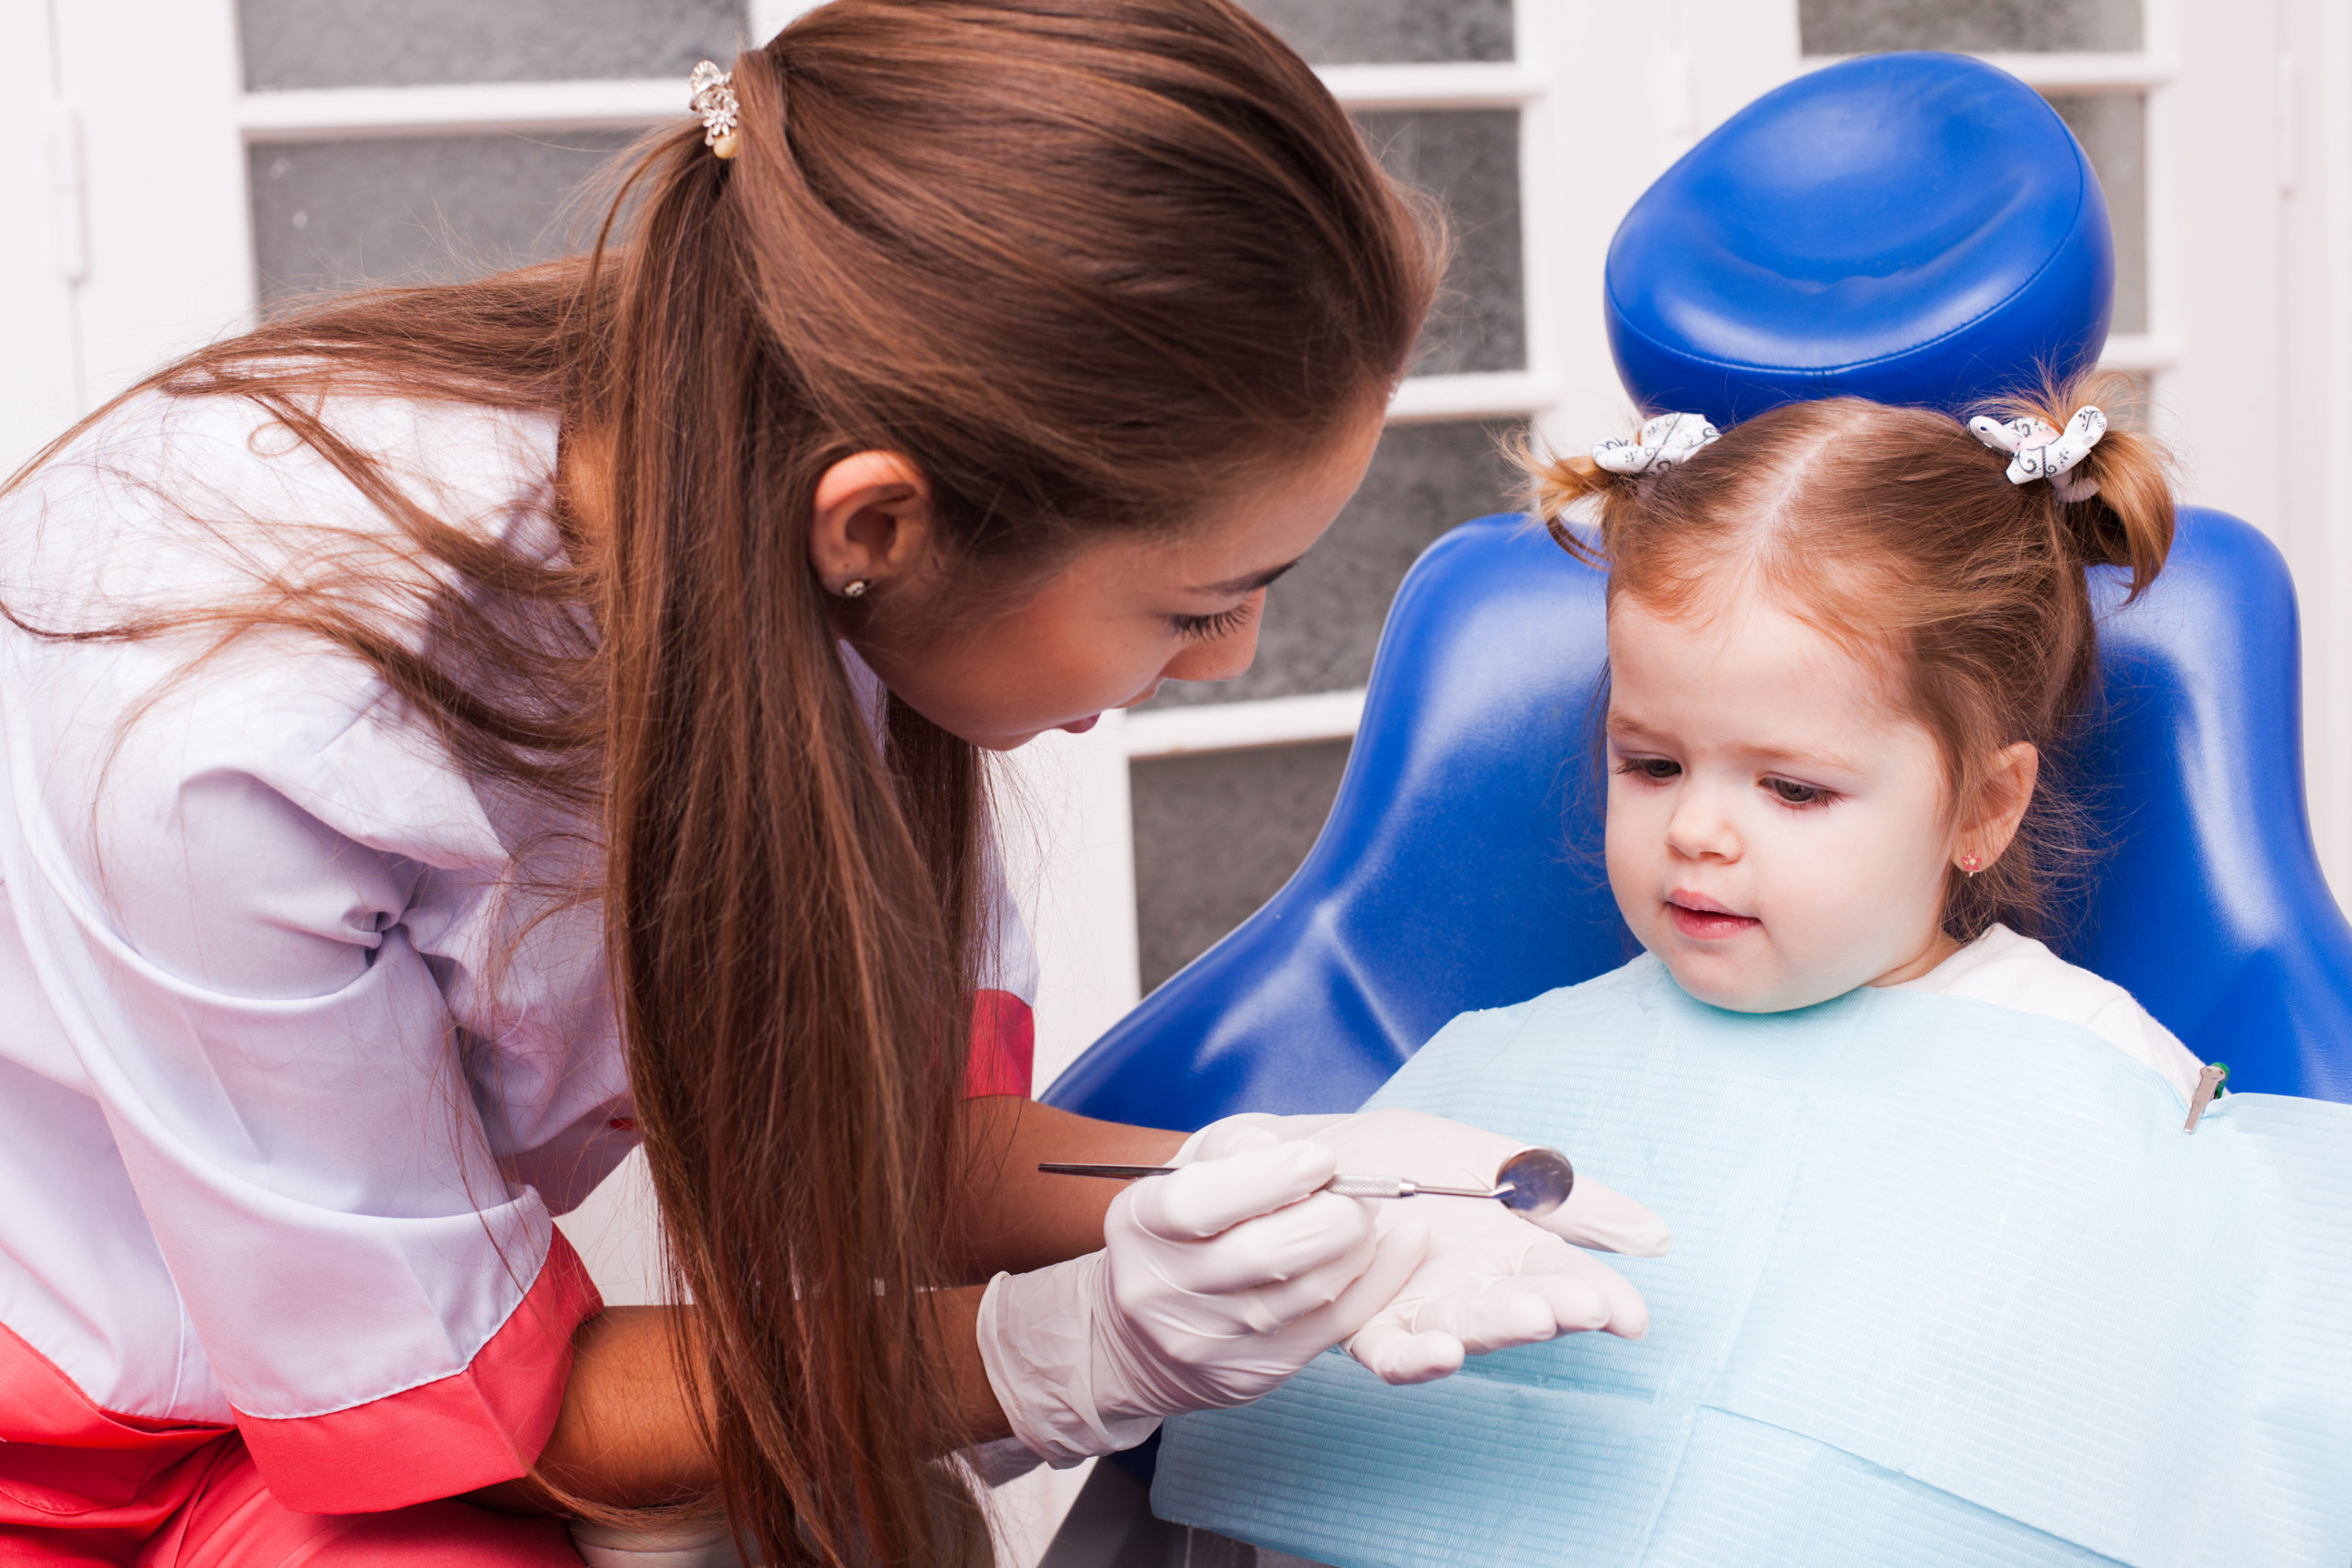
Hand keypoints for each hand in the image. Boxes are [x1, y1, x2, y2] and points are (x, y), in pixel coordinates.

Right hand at [974, 1139, 1426, 1464]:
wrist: (1140, 1341)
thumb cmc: (1176, 1235)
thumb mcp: (1181, 1175)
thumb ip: (1229, 1150)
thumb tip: (1282, 1150)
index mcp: (1141, 1226)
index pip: (1199, 1203)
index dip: (1269, 1178)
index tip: (1320, 1157)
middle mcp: (1167, 1289)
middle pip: (1263, 1255)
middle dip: (1328, 1215)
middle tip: (1357, 1192)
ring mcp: (1213, 1338)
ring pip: (1306, 1293)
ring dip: (1355, 1246)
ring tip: (1368, 1216)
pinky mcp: (1258, 1371)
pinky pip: (1335, 1326)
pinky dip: (1379, 1282)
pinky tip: (1406, 1246)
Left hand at [1188, 1108, 1668, 1384]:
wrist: (1305, 1158)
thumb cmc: (1399, 1156)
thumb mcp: (1494, 1161)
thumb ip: (1573, 1201)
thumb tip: (1658, 1237)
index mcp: (1509, 1253)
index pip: (1567, 1282)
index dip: (1600, 1299)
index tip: (1631, 1316)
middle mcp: (1472, 1292)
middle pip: (1521, 1310)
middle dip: (1553, 1310)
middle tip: (1577, 1306)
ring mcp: (1420, 1312)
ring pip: (1466, 1332)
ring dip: (1497, 1330)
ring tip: (1524, 1318)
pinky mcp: (1365, 1325)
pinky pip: (1394, 1351)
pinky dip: (1419, 1356)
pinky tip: (1440, 1348)